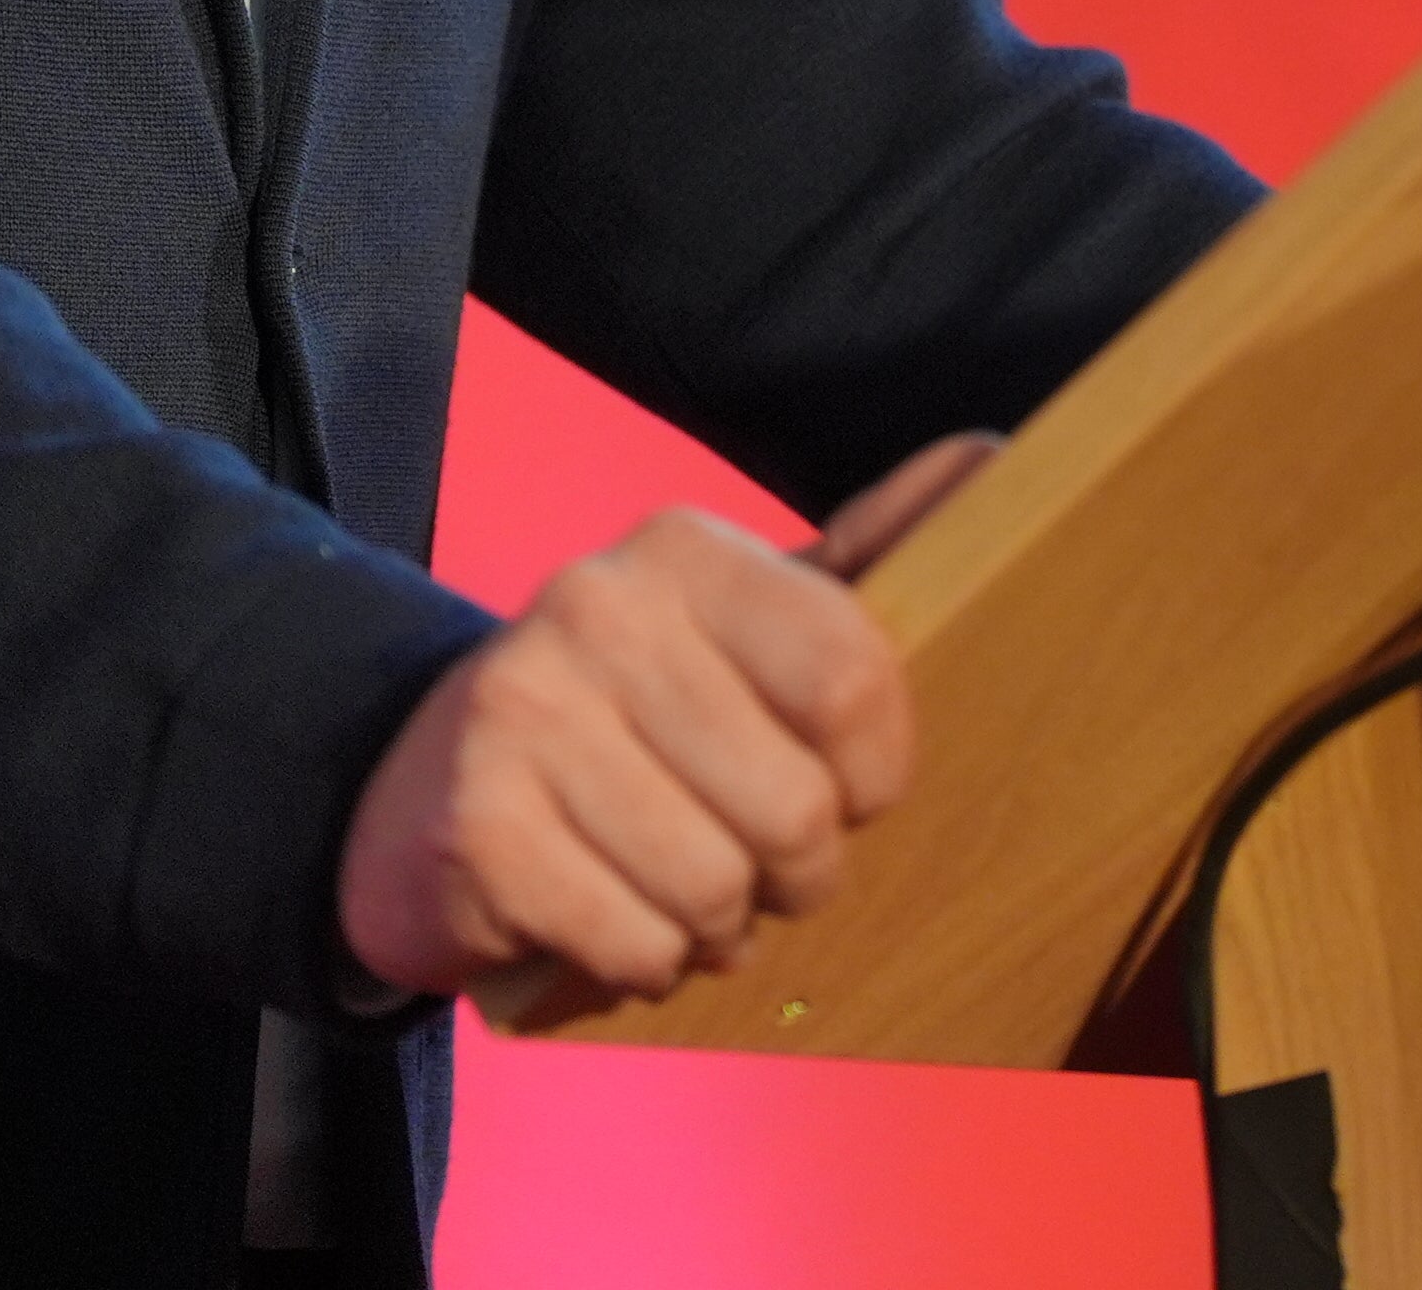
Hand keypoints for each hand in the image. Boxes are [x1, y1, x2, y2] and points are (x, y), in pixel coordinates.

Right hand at [336, 433, 1000, 1017]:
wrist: (429, 780)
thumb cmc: (639, 710)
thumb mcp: (750, 623)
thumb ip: (869, 557)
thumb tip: (992, 457)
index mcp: (687, 551)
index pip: (852, 678)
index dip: (877, 773)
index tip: (852, 792)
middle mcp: (600, 608)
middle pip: (793, 808)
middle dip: (798, 873)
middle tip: (764, 866)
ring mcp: (527, 712)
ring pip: (712, 889)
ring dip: (718, 927)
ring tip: (690, 896)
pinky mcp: (476, 826)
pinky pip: (631, 944)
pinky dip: (644, 964)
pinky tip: (620, 923)